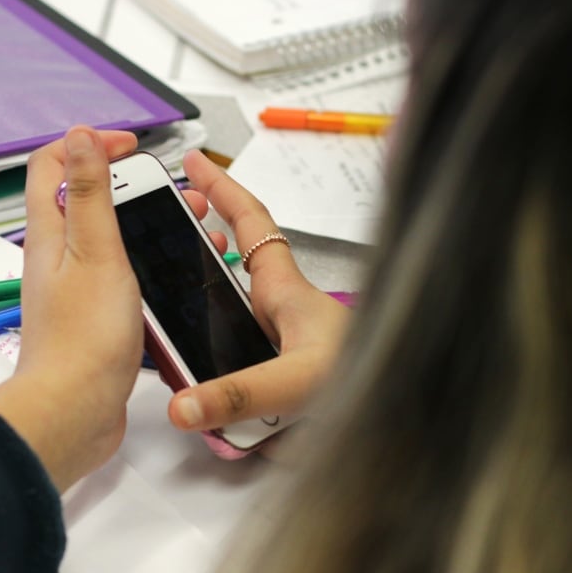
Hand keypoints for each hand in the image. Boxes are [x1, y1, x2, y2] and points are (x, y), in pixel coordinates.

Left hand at [0, 126, 139, 490]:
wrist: (74, 412)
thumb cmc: (83, 340)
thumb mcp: (95, 251)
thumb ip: (91, 192)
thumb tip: (79, 135)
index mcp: (51, 234)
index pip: (53, 165)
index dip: (89, 144)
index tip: (130, 145)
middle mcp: (57, 258)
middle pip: (87, 201)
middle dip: (132, 185)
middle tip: (172, 191)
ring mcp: (74, 290)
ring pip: (109, 240)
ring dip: (146, 226)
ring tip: (188, 230)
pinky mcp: (92, 320)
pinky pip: (120, 277)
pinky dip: (148, 266)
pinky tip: (174, 276)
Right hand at [166, 150, 350, 438]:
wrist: (412, 410)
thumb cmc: (370, 380)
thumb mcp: (296, 384)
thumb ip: (237, 396)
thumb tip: (182, 405)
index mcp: (283, 291)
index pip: (248, 223)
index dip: (220, 189)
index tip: (192, 162)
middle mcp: (279, 311)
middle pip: (228, 266)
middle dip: (195, 248)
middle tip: (159, 237)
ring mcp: (280, 344)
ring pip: (229, 317)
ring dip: (200, 312)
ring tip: (168, 317)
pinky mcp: (282, 379)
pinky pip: (237, 367)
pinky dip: (215, 367)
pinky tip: (201, 391)